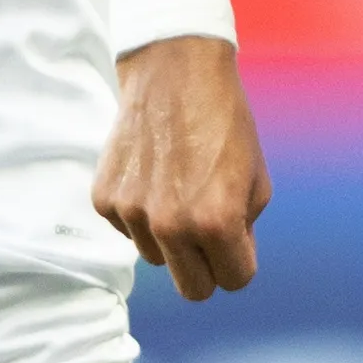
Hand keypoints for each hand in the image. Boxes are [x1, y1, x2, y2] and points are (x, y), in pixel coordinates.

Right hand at [90, 34, 267, 299]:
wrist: (173, 72)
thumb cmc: (224, 122)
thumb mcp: (257, 179)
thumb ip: (245, 227)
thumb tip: (227, 256)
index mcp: (217, 223)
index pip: (234, 281)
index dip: (239, 262)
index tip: (236, 244)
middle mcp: (171, 226)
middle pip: (193, 290)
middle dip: (207, 269)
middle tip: (209, 238)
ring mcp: (133, 214)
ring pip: (157, 258)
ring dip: (170, 237)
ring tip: (178, 190)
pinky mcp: (105, 200)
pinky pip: (127, 230)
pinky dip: (140, 213)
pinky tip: (151, 176)